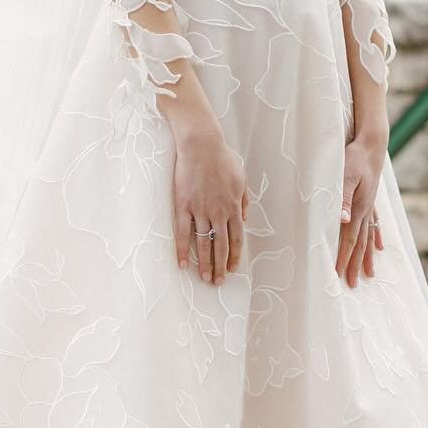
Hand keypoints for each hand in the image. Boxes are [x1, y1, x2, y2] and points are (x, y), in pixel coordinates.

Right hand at [172, 122, 248, 284]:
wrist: (202, 145)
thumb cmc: (222, 158)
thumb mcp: (242, 178)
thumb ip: (244, 200)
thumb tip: (245, 219)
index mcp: (234, 206)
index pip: (236, 238)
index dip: (234, 255)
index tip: (232, 269)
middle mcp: (219, 212)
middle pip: (221, 245)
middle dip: (220, 266)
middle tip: (218, 283)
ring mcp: (200, 210)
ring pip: (203, 243)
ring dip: (204, 263)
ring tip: (204, 278)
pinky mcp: (183, 206)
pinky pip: (183, 232)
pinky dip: (183, 250)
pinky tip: (182, 263)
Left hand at [336, 132, 384, 288]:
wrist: (372, 144)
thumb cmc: (355, 157)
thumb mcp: (346, 175)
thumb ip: (343, 197)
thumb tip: (343, 220)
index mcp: (358, 208)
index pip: (349, 239)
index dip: (343, 257)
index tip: (338, 275)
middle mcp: (366, 210)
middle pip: (360, 243)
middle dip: (355, 264)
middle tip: (352, 285)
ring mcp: (370, 206)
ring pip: (369, 237)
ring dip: (367, 257)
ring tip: (369, 274)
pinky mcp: (370, 199)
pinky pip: (374, 224)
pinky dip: (376, 237)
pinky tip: (379, 247)